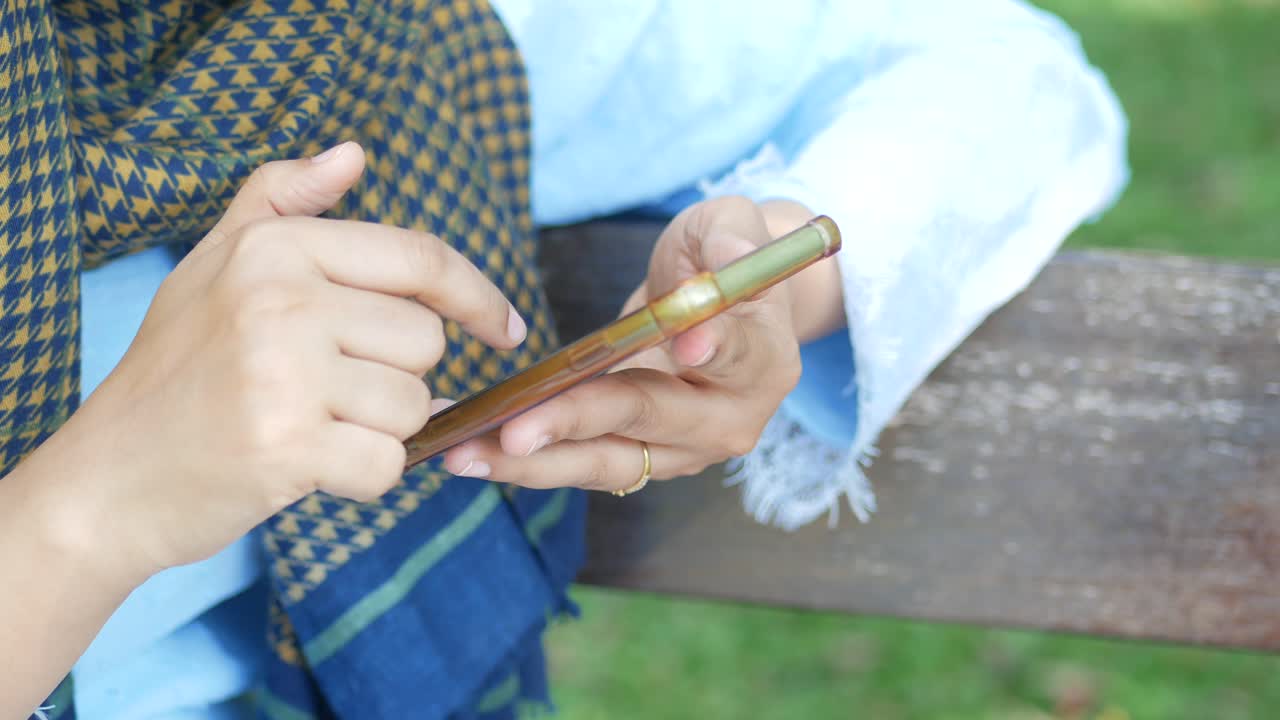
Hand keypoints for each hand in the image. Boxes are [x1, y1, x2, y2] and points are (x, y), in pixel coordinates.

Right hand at [38, 142, 524, 575]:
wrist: (111, 477)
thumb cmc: (179, 367)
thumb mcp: (217, 264)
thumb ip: (284, 200)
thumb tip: (355, 152)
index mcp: (275, 247)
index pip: (421, 259)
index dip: (479, 296)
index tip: (507, 328)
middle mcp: (280, 299)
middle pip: (425, 341)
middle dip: (397, 375)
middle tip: (327, 391)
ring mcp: (283, 374)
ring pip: (413, 406)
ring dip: (380, 429)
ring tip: (310, 425)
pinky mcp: (287, 447)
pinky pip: (388, 464)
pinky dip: (364, 476)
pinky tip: (310, 466)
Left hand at [441, 196, 842, 492]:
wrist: (721, 306)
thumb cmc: (718, 257)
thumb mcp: (729, 226)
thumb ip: (730, 238)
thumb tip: (733, 259)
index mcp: (765, 361)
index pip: (736, 355)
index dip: (710, 348)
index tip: (682, 344)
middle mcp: (731, 420)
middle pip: (650, 421)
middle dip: (577, 423)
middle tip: (516, 430)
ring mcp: (685, 450)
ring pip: (608, 462)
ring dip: (534, 463)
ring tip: (465, 454)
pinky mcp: (645, 461)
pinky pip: (584, 465)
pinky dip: (529, 462)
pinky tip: (472, 453)